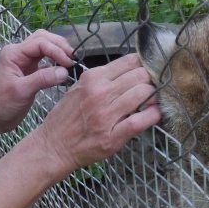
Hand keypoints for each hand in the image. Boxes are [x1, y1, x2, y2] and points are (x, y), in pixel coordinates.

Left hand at [0, 30, 76, 134]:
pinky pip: (46, 59)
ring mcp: (25, 61)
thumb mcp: (22, 90)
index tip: (68, 63)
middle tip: (72, 58)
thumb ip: (43, 79)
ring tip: (70, 60)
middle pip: (43, 38)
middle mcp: (19, 53)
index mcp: (13, 53)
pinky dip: (56, 60)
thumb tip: (64, 71)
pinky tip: (63, 68)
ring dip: (58, 50)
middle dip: (59, 45)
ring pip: (45, 46)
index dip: (56, 50)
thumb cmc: (2, 104)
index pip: (39, 43)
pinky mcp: (31, 70)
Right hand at [33, 53, 160, 175]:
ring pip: (144, 93)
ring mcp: (106, 115)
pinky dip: (154, 115)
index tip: (148, 71)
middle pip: (141, 76)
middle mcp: (100, 93)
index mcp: (93, 78)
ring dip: (154, 97)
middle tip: (153, 87)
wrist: (53, 146)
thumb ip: (103, 78)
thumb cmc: (67, 117)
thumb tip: (132, 70)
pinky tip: (155, 114)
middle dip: (151, 80)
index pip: (130, 61)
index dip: (144, 65)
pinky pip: (142, 120)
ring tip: (153, 101)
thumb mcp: (80, 88)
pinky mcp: (113, 136)